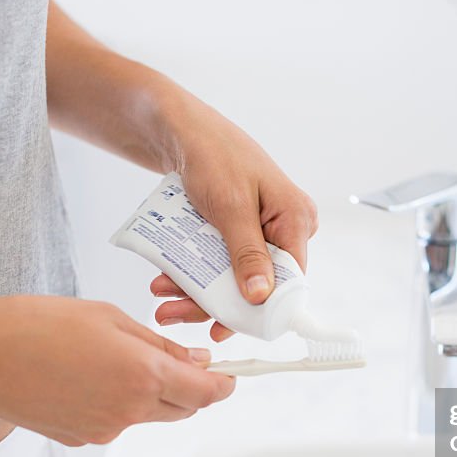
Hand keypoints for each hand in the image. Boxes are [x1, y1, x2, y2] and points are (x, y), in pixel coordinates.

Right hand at [0, 296, 234, 445]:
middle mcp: (128, 411)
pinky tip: (87, 377)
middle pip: (183, 409)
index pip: (205, 393)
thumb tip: (194, 360)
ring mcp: (104, 430)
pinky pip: (117, 422)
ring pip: (149, 415)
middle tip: (180, 361)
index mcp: (142, 374)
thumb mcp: (108, 318)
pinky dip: (118, 403)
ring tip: (116, 360)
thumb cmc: (35, 325)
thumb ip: (158, 344)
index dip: (224, 385)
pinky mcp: (81, 438)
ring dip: (152, 394)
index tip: (230, 376)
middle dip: (191, 389)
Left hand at [150, 95, 317, 341]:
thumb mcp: (230, 205)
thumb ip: (247, 252)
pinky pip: (219, 263)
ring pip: (232, 278)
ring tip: (161, 298)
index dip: (261, 309)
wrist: (180, 129)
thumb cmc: (212, 153)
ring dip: (194, 292)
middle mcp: (284, 229)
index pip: (290, 280)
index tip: (225, 327)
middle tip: (173, 314)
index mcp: (296, 219)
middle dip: (213, 302)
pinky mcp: (237, 232)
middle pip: (256, 283)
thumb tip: (262, 296)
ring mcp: (260, 231)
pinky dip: (192, 273)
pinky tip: (165, 279)